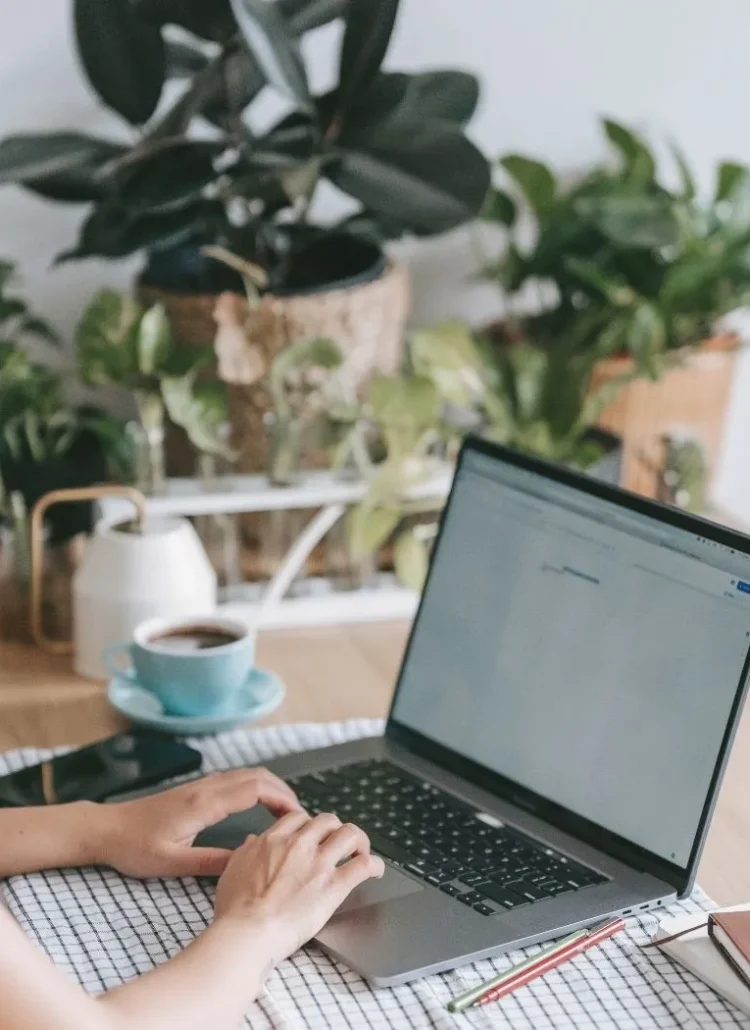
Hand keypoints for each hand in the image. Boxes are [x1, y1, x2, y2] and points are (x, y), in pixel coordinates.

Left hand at [95, 769, 301, 878]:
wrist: (107, 829)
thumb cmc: (135, 847)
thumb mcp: (173, 863)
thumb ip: (212, 863)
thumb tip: (247, 863)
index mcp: (204, 803)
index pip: (255, 788)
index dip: (282, 799)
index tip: (298, 817)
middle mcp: (206, 788)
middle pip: (257, 775)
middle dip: (284, 791)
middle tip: (300, 816)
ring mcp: (201, 785)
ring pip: (247, 774)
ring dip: (271, 787)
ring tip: (286, 813)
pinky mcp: (197, 789)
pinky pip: (236, 780)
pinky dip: (257, 787)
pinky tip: (260, 806)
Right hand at [214, 812, 384, 963]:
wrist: (247, 932)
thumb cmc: (236, 909)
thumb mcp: (233, 869)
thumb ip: (246, 851)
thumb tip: (253, 841)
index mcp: (274, 839)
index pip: (300, 818)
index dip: (310, 825)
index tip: (314, 835)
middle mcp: (299, 845)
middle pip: (328, 820)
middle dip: (335, 829)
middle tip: (338, 843)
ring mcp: (319, 863)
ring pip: (350, 834)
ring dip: (359, 841)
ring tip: (360, 851)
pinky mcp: (334, 886)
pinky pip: (364, 865)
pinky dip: (374, 864)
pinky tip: (375, 870)